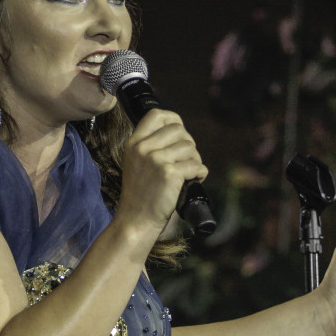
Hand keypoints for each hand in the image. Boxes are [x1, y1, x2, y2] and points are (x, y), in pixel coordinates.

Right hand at [115, 109, 208, 236]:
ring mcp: (156, 160)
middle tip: (187, 160)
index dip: (174, 120)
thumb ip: (150, 147)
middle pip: (179, 130)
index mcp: (134, 143)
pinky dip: (201, 173)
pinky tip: (194, 180)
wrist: (136, 220)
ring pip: (190, 147)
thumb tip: (180, 134)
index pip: (157, 115)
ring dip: (195, 160)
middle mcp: (143, 148)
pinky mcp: (169, 173)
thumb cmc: (141, 195)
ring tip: (189, 173)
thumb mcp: (136, 163)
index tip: (180, 134)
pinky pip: (197, 165)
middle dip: (189, 144)